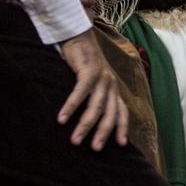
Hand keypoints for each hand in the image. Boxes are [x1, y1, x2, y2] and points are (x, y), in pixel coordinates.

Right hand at [56, 31, 129, 150]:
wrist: (79, 35)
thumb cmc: (83, 62)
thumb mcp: (93, 81)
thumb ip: (94, 96)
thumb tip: (89, 117)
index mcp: (113, 88)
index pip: (122, 112)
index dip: (122, 128)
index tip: (121, 145)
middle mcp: (111, 84)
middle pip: (110, 114)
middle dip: (102, 133)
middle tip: (94, 150)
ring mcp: (102, 77)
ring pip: (96, 107)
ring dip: (85, 125)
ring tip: (75, 140)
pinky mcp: (89, 70)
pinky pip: (80, 93)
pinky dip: (71, 106)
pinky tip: (62, 118)